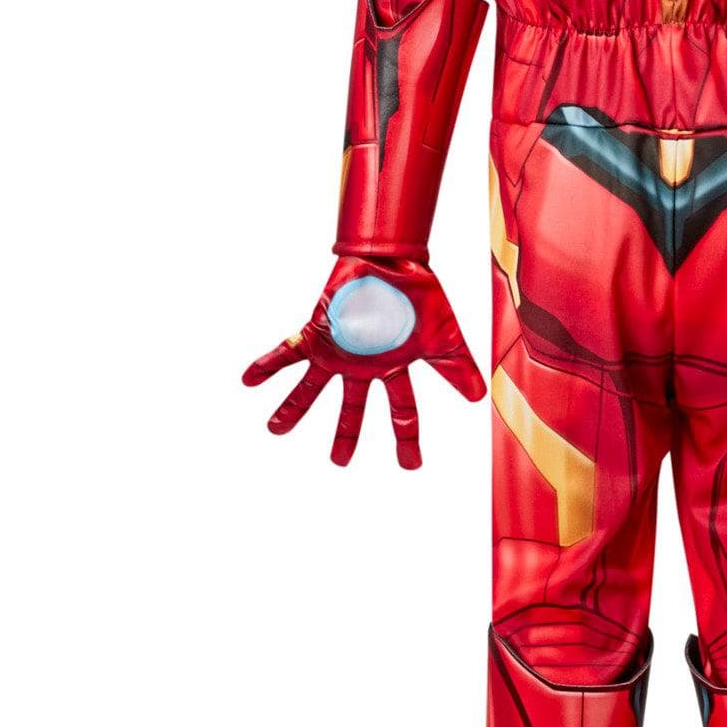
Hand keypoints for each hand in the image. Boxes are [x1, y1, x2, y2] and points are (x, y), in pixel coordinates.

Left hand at [243, 257, 484, 468]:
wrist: (396, 261)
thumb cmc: (422, 296)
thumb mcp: (444, 338)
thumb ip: (458, 368)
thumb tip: (479, 399)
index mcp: (392, 368)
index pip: (402, 411)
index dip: (407, 441)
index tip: (411, 466)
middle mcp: (362, 365)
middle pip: (352, 409)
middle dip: (344, 436)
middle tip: (338, 461)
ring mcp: (338, 352)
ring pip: (311, 388)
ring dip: (293, 409)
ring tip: (274, 429)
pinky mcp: (317, 334)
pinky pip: (286, 353)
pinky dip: (266, 366)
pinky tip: (246, 379)